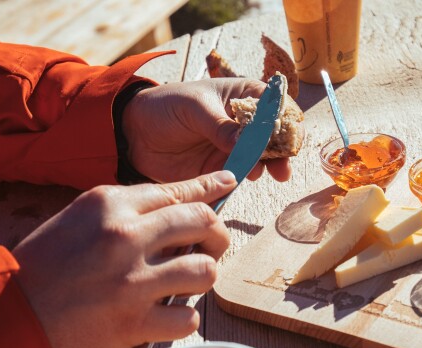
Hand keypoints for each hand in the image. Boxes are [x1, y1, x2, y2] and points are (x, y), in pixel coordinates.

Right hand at [12, 172, 235, 347]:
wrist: (4, 319)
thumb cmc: (40, 270)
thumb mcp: (76, 221)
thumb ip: (123, 212)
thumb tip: (174, 208)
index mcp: (109, 204)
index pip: (176, 191)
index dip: (209, 189)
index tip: (228, 185)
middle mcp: (125, 235)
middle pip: (204, 223)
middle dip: (216, 235)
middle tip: (210, 248)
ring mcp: (132, 279)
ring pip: (206, 270)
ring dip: (201, 280)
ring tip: (184, 287)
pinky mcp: (134, 321)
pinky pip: (188, 318)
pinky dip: (182, 321)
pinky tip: (166, 319)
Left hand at [122, 78, 290, 183]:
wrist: (135, 132)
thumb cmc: (166, 106)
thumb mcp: (194, 108)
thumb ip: (221, 126)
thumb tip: (246, 143)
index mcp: (244, 96)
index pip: (275, 107)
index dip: (285, 122)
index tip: (286, 138)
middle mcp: (245, 122)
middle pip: (275, 136)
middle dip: (282, 151)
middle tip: (281, 167)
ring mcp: (236, 146)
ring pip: (264, 158)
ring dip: (268, 166)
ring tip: (260, 172)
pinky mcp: (224, 168)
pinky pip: (242, 175)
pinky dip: (247, 178)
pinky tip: (244, 178)